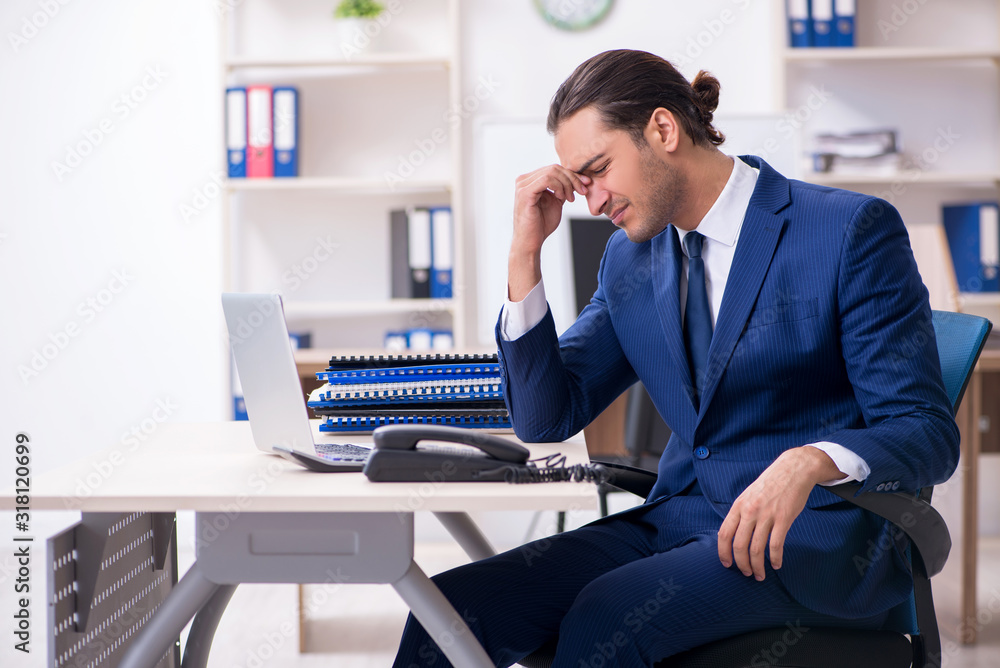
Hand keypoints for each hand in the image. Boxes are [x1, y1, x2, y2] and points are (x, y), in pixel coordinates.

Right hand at [508, 165, 590, 300]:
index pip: (555, 169)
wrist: (531, 242)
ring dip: (567, 184)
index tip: (586, 184)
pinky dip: (559, 186)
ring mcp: (522, 185)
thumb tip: (576, 178)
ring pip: (552, 172)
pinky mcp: (525, 193)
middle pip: (555, 168)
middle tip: (582, 191)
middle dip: (573, 179)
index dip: (573, 175)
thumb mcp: (555, 202)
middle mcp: (524, 180)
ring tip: (571, 198)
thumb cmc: (541, 225)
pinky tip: (562, 197)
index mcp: (530, 180)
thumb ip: (561, 189)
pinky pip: (546, 180)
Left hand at [717, 446, 843, 580]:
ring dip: (757, 566)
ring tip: (760, 575)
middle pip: (739, 545)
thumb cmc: (770, 484)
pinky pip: (776, 545)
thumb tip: (732, 533)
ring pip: (757, 549)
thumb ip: (740, 513)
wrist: (793, 470)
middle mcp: (750, 511)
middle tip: (746, 574)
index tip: (726, 564)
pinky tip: (776, 564)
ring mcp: (767, 515)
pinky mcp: (784, 519)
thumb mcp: (748, 495)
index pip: (724, 534)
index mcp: (739, 506)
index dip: (723, 552)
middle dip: (741, 564)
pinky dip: (775, 559)